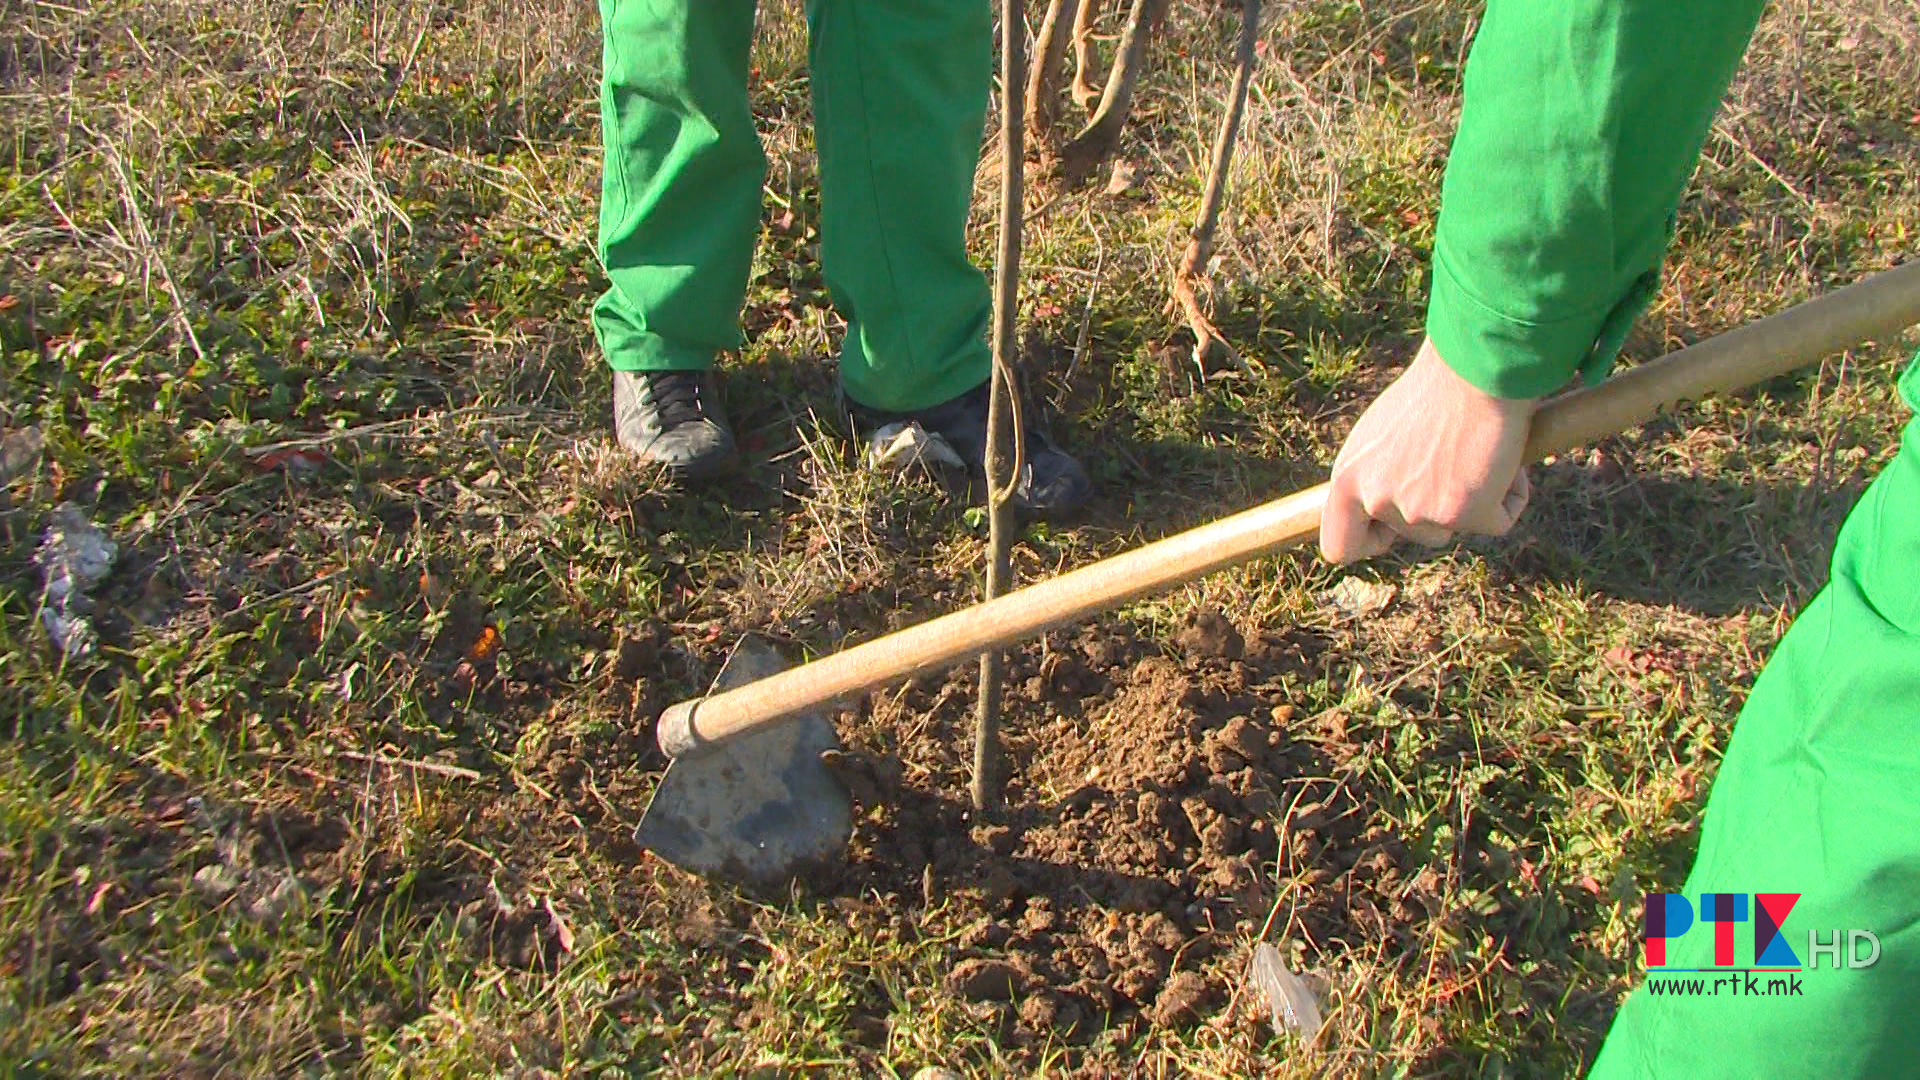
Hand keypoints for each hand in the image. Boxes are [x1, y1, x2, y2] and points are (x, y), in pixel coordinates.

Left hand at [1319, 337, 1536, 563]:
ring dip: (1471, 501)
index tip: (1391, 531)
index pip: (1339, 546)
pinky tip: (1506, 457)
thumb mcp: (1383, 435)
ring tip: (1477, 451)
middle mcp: (1376, 499)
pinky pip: (1498, 521)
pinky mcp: (1463, 514)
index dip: (1370, 542)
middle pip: (1411, 536)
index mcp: (1348, 478)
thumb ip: (1379, 473)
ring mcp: (1418, 511)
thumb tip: (1392, 504)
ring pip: (1452, 529)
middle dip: (1437, 510)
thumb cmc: (1434, 388)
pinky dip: (1511, 496)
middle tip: (1453, 464)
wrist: (1474, 366)